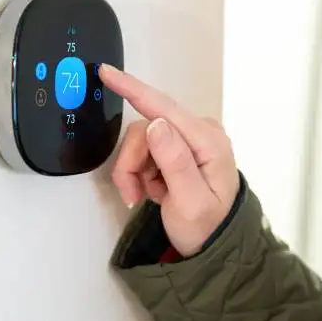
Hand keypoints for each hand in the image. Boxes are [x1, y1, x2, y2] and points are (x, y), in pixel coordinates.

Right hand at [99, 64, 239, 256]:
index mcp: (208, 141)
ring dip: (133, 171)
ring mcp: (188, 139)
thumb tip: (155, 123)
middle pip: (145, 130)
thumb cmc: (206, 228)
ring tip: (143, 196)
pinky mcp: (177, 148)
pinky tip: (152, 191)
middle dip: (132, 162)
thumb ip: (175, 162)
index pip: (164, 109)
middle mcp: (200, 132)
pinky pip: (144, 151)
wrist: (215, 247)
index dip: (133, 89)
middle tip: (132, 194)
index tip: (106, 73)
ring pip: (140, 142)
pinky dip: (139, 173)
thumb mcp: (191, 202)